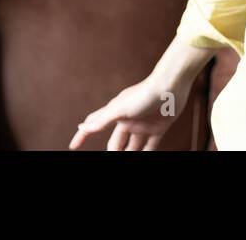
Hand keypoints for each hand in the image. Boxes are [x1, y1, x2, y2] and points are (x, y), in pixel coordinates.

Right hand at [68, 74, 188, 150]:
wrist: (171, 85)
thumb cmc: (144, 94)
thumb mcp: (120, 109)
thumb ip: (102, 119)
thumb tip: (82, 126)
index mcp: (115, 112)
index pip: (95, 124)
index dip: (83, 134)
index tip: (73, 146)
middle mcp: (128, 119)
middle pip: (115, 141)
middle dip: (113, 151)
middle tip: (112, 158)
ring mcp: (143, 124)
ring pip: (132, 146)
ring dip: (129, 155)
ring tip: (126, 160)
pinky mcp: (158, 127)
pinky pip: (150, 145)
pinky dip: (146, 153)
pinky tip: (142, 158)